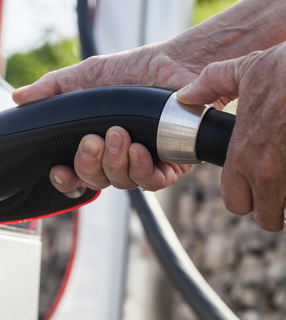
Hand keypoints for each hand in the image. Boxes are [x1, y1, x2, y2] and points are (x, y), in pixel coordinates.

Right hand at [13, 44, 200, 192]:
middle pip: (94, 181)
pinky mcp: (169, 165)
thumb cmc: (130, 72)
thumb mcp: (84, 78)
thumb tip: (18, 98)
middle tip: (93, 140)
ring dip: (115, 162)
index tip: (59, 170)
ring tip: (118, 134)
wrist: (171, 63)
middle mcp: (117, 159)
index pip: (75, 175)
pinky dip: (141, 170)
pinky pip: (151, 182)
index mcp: (95, 145)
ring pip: (121, 183)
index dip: (64, 179)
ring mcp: (142, 163)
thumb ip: (51, 89)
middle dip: (89, 164)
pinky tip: (137, 149)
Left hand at [178, 43, 285, 231]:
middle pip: (265, 217)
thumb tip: (185, 94)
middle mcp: (264, 171)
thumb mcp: (244, 70)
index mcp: (241, 153)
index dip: (242, 197)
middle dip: (269, 207)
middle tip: (273, 190)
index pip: (235, 202)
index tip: (250, 187)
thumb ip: (210, 84)